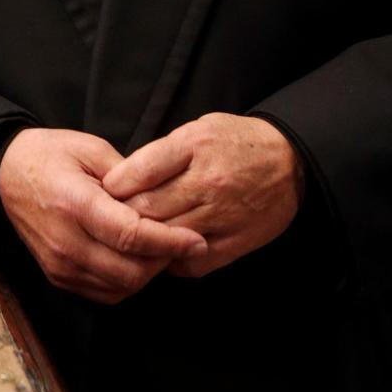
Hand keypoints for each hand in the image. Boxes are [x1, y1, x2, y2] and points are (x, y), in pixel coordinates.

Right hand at [0, 127, 206, 303]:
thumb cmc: (51, 154)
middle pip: (129, 271)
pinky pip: (104, 293)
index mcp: (75, 203)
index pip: (130, 235)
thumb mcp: (91, 148)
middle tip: (180, 240)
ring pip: (120, 288)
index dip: (169, 241)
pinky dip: (127, 282)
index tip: (196, 240)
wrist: (6, 174)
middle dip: (163, 260)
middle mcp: (66, 241)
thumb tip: (163, 202)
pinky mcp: (58, 277)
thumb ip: (129, 176)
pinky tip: (135, 259)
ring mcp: (59, 264)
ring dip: (147, 273)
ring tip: (159, 248)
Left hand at [101, 114, 303, 278]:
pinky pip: (193, 262)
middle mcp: (207, 180)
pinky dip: (173, 262)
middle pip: (147, 209)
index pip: (138, 171)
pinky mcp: (237, 241)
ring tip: (130, 241)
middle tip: (106, 222)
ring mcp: (223, 214)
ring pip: (167, 237)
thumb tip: (124, 179)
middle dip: (121, 217)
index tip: (101, 193)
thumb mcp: (197, 129)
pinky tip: (164, 254)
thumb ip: (163, 154)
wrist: (289, 160)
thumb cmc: (235, 141)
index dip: (113, 186)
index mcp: (193, 145)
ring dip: (144, 242)